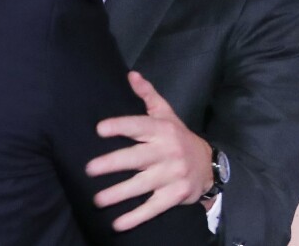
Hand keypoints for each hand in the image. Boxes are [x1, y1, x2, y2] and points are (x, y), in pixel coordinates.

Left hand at [86, 71, 213, 230]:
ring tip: (97, 199)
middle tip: (89, 169)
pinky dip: (136, 217)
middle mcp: (166, 151)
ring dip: (119, 194)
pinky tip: (118, 223)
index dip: (120, 127)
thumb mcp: (166, 113)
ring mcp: (171, 175)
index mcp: (161, 129)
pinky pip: (154, 207)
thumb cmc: (178, 136)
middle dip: (112, 164)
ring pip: (142, 185)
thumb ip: (147, 95)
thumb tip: (131, 75)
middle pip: (136, 158)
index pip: (138, 126)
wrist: (209, 165)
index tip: (99, 129)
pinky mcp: (175, 195)